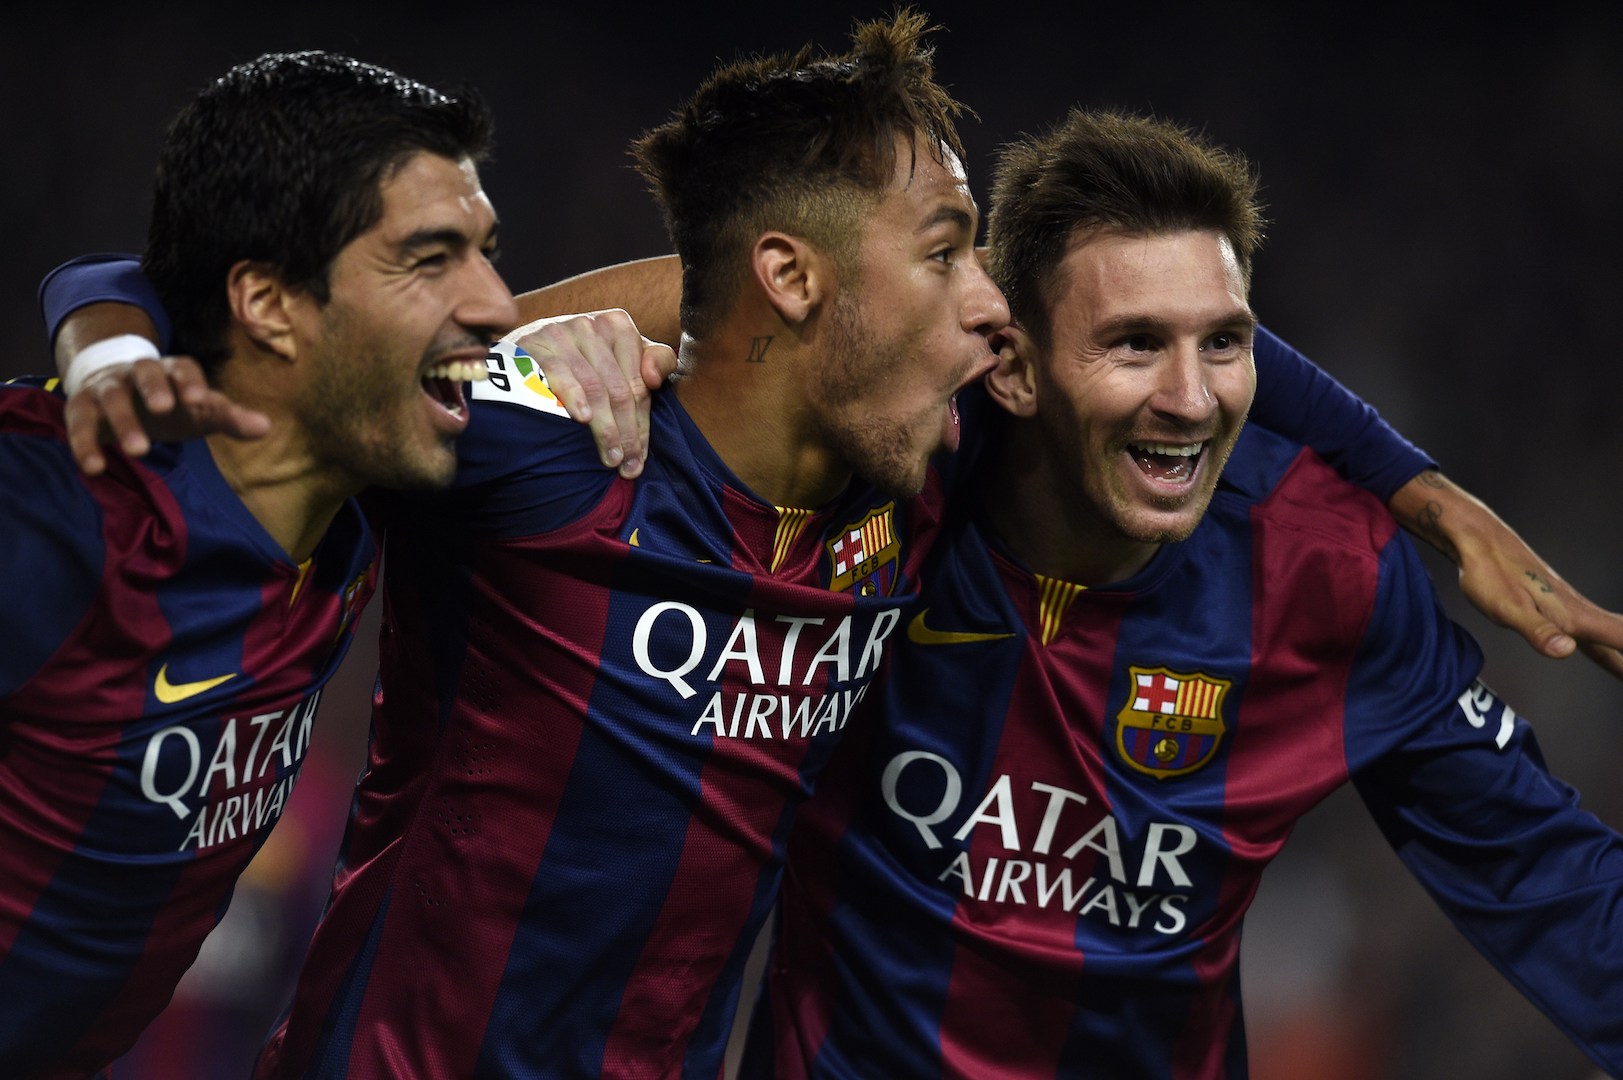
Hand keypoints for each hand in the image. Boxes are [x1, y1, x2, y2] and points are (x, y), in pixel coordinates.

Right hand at [66, 356, 270, 475]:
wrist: (116, 387)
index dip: (190, 381)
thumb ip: (228, 417)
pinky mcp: (82, 407)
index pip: (183, 367)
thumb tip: (266, 427)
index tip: (201, 399)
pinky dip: (84, 444)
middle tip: (164, 410)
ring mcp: (107, 387)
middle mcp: (137, 372)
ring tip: (139, 452)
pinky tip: (94, 469)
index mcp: (171, 370)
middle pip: (144, 372)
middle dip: (154, 388)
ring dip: (123, 422)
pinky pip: (79, 423)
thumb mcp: (199, 409)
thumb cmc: (169, 402)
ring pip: (111, 397)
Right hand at [511, 309, 675, 478]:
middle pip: (619, 390)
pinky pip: (559, 374)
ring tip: (609, 458)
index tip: (639, 457)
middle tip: (627, 465)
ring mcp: (562, 332)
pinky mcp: (535, 344)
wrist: (528, 348)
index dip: (642, 424)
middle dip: (626, 433)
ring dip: (604, 428)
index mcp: (618, 325)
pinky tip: (583, 419)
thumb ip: (654, 360)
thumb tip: (655, 379)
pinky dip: (574, 397)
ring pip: (594, 388)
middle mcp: (592, 324)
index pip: (638, 384)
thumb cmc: (584, 358)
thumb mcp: (623, 354)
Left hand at [1391, 470, 1622, 679]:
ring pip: (1616, 636)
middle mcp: (1581, 613)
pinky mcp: (1560, 607)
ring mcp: (1572, 609)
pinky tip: (1611, 649)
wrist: (1479, 540)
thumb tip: (1567, 651)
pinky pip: (1599, 632)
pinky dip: (1616, 645)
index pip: (1622, 643)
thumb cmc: (1488, 574)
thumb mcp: (1506, 608)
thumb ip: (1537, 630)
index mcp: (1575, 618)